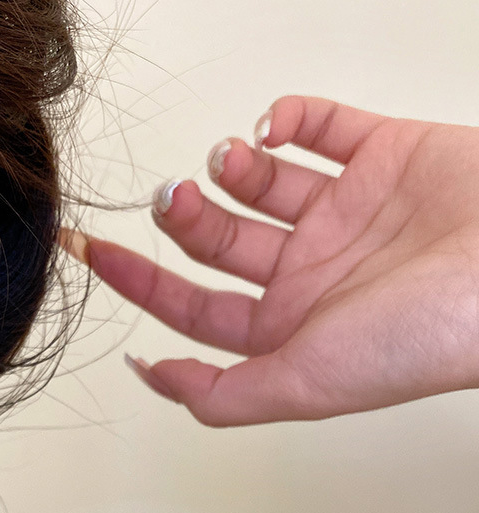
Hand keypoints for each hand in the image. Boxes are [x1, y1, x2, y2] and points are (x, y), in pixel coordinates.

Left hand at [74, 95, 478, 425]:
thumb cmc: (420, 338)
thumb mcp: (305, 384)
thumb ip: (224, 395)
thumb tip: (153, 377)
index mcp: (289, 327)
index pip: (193, 307)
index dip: (139, 282)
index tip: (91, 251)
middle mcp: (311, 273)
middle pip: (219, 243)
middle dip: (184, 218)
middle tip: (171, 196)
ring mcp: (347, 213)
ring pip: (261, 184)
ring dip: (228, 168)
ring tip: (226, 162)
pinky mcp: (386, 156)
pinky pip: (322, 126)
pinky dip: (289, 117)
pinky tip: (272, 126)